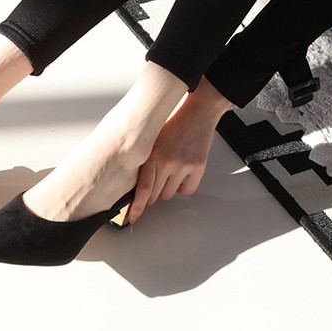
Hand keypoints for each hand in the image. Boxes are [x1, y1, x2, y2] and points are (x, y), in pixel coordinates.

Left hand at [126, 97, 218, 223]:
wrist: (196, 113)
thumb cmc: (172, 124)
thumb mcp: (151, 140)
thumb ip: (143, 160)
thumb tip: (135, 183)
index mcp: (152, 155)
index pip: (143, 189)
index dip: (137, 207)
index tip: (133, 217)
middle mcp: (168, 162)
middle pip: (156, 195)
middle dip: (152, 194)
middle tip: (154, 182)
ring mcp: (184, 166)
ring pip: (170, 194)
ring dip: (167, 190)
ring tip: (168, 173)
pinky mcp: (198, 167)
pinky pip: (188, 190)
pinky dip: (183, 188)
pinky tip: (180, 177)